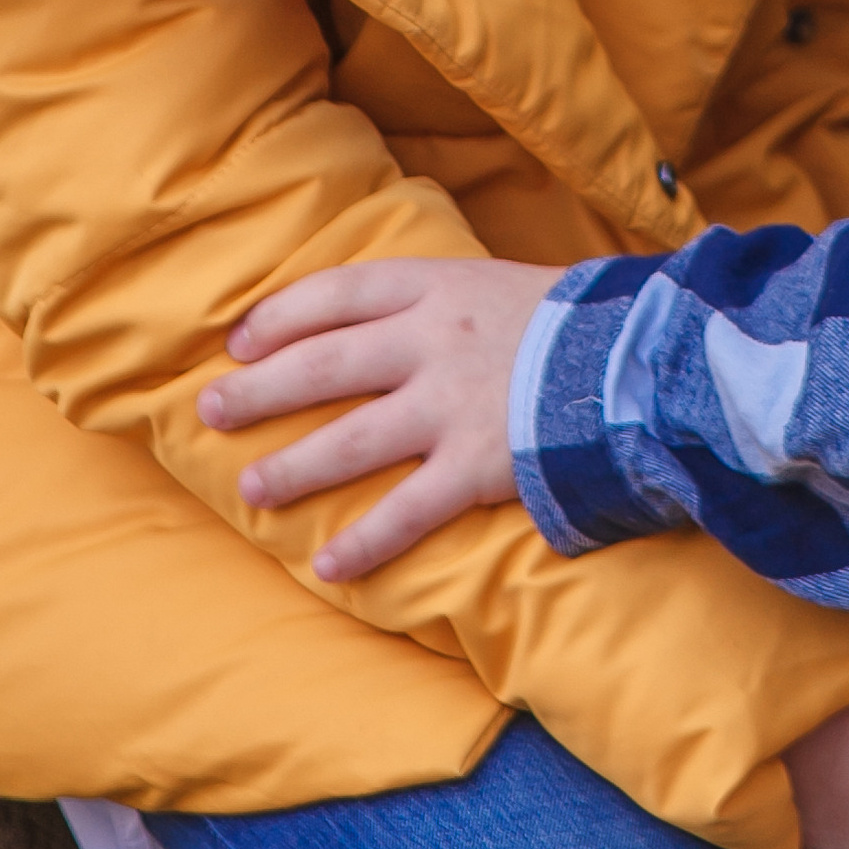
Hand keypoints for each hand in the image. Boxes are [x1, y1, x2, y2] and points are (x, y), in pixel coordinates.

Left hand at [197, 255, 563, 580]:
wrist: (638, 357)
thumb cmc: (568, 321)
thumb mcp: (495, 282)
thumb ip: (439, 301)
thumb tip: (383, 322)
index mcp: (435, 287)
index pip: (337, 294)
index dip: (281, 317)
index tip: (241, 340)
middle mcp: (431, 342)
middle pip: (323, 365)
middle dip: (259, 389)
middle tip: (210, 409)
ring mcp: (450, 406)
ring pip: (349, 439)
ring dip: (293, 467)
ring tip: (250, 489)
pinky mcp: (476, 466)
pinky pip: (406, 510)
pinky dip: (364, 542)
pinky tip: (329, 566)